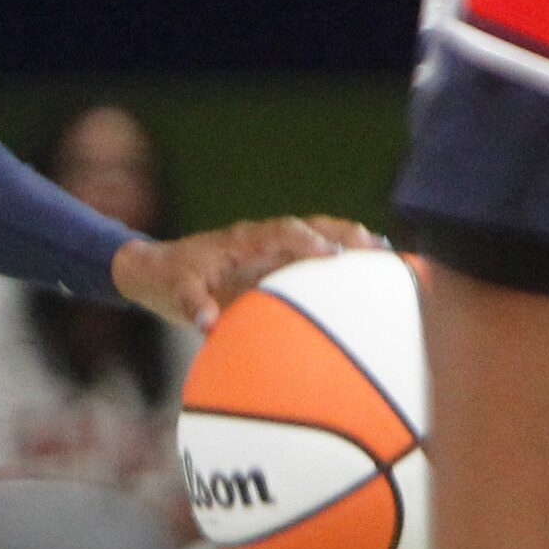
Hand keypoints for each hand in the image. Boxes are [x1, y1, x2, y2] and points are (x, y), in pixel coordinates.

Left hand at [112, 216, 380, 330]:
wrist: (160, 269)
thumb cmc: (169, 280)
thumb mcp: (173, 293)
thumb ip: (190, 304)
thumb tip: (206, 323)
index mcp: (241, 239)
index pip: (279, 231)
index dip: (305, 240)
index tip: (329, 253)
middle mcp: (263, 237)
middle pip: (311, 225)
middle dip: (344, 234)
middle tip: (377, 248)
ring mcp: (273, 247)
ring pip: (319, 234)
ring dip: (351, 241)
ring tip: (387, 255)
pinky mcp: (278, 260)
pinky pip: (314, 254)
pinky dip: (343, 257)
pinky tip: (371, 270)